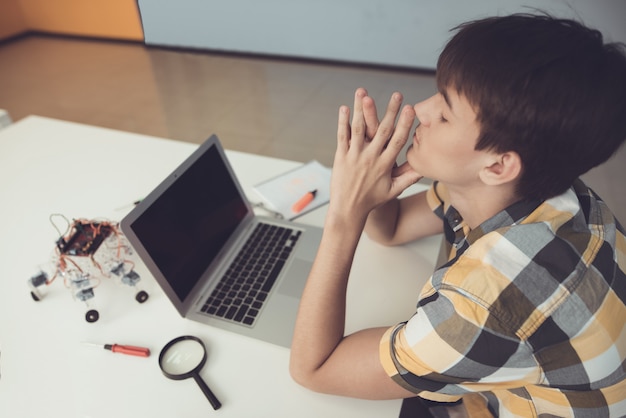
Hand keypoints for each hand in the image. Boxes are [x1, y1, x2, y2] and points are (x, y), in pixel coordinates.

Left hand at [329, 89, 421, 222]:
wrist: (348, 210)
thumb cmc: (372, 200)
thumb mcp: (393, 190)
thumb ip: (409, 177)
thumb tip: (426, 166)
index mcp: (385, 164)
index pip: (398, 140)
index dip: (405, 124)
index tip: (411, 109)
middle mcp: (371, 157)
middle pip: (382, 130)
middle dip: (390, 111)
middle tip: (397, 95)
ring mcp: (355, 155)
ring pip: (359, 128)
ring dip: (362, 109)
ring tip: (364, 93)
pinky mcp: (341, 156)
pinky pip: (342, 136)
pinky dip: (343, 122)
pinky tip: (344, 108)